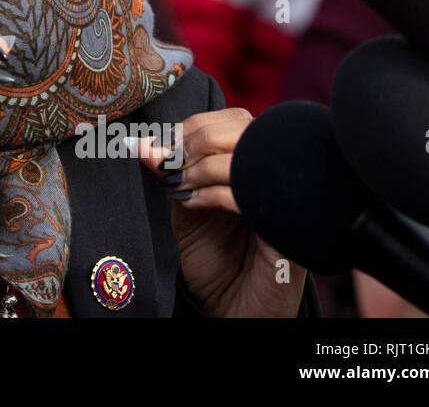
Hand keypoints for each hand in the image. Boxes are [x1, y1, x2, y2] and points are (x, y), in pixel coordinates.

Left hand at [137, 109, 306, 316]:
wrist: (231, 309)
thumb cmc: (216, 259)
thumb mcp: (186, 208)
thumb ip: (170, 174)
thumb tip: (143, 144)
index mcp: (255, 163)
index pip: (232, 119)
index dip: (192, 127)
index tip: (160, 147)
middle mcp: (275, 175)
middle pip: (241, 127)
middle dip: (194, 142)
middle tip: (169, 165)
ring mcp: (283, 200)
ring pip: (245, 155)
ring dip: (199, 166)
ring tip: (179, 186)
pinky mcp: (285, 230)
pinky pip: (247, 194)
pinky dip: (211, 193)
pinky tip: (192, 204)